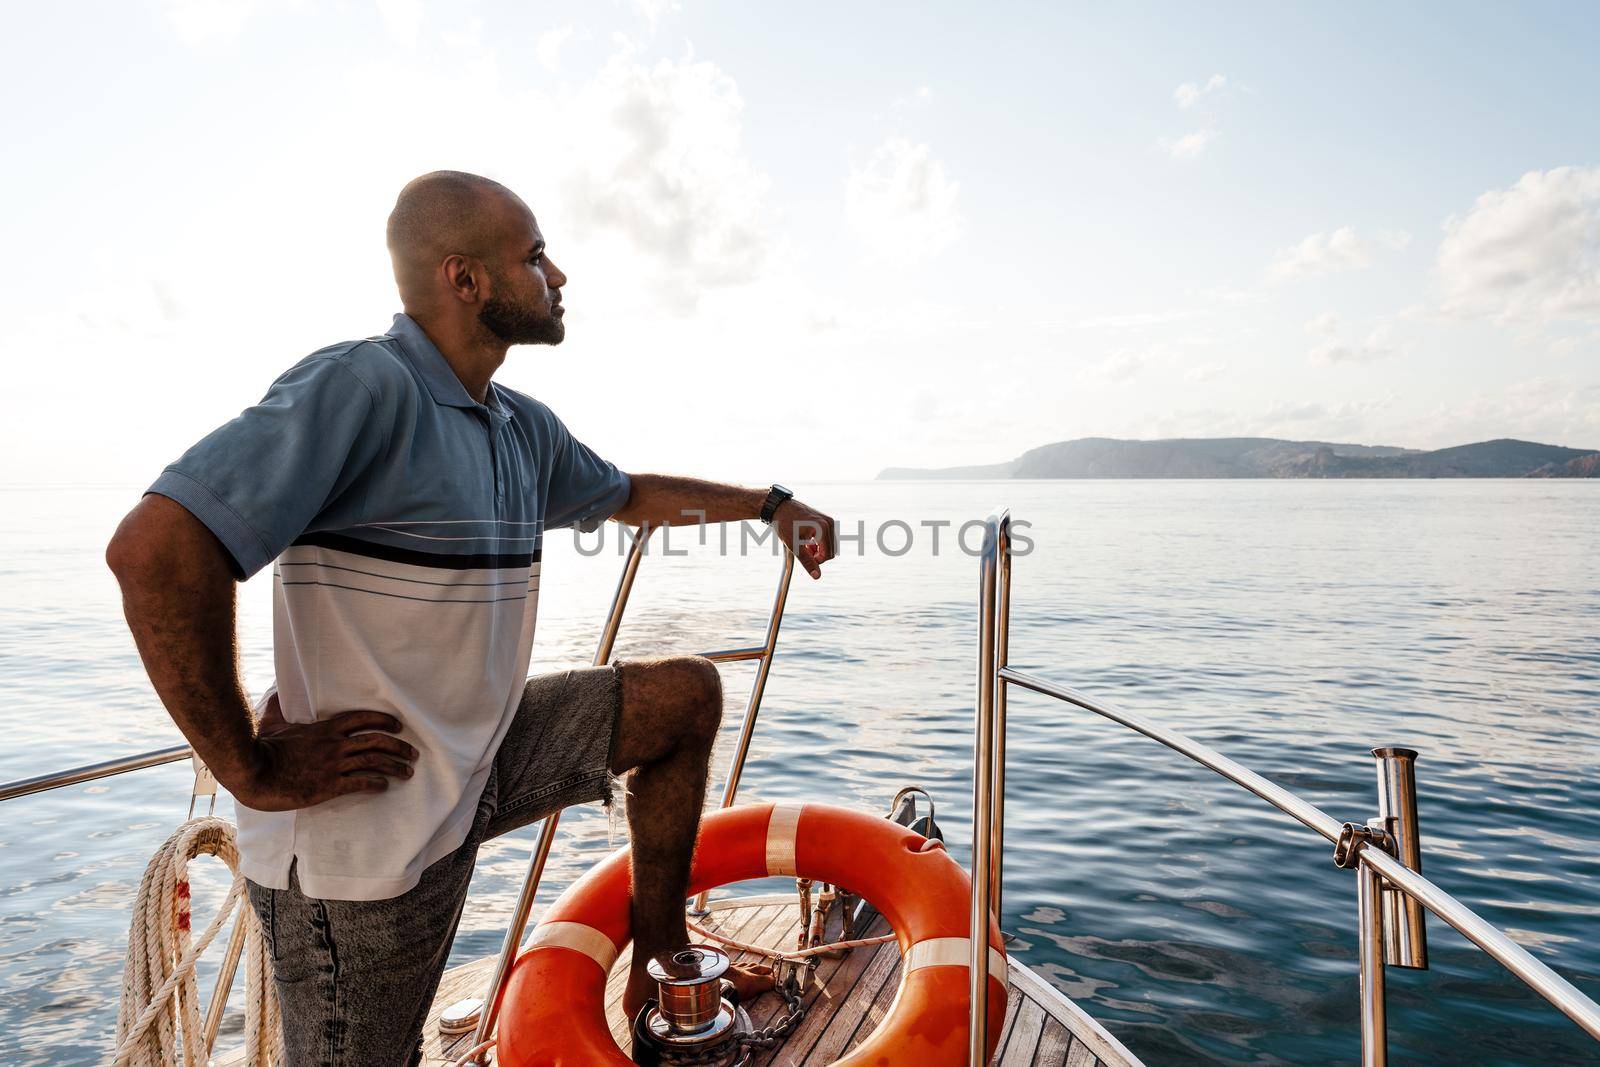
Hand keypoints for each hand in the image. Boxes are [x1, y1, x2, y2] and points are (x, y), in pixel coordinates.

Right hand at [232, 692, 417, 810]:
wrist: (254, 772)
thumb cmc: (261, 747)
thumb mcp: (272, 721)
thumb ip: (279, 705)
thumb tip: (276, 691)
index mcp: (325, 729)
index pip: (362, 719)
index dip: (384, 721)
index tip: (398, 726)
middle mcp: (334, 745)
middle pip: (376, 741)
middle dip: (399, 746)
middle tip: (413, 753)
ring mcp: (333, 765)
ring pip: (374, 762)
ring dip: (395, 766)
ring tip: (408, 772)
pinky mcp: (328, 786)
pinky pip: (360, 783)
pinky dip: (376, 784)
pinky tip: (384, 786)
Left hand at [773, 498, 836, 579]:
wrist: (779, 507)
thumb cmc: (785, 524)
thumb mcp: (794, 545)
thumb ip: (807, 562)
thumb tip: (817, 576)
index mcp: (823, 528)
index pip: (828, 555)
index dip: (816, 561)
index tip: (804, 556)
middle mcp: (829, 523)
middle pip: (831, 551)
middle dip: (817, 555)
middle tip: (802, 549)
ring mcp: (828, 520)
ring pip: (829, 546)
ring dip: (817, 550)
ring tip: (803, 544)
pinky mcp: (825, 520)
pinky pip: (827, 538)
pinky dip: (818, 543)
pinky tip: (806, 539)